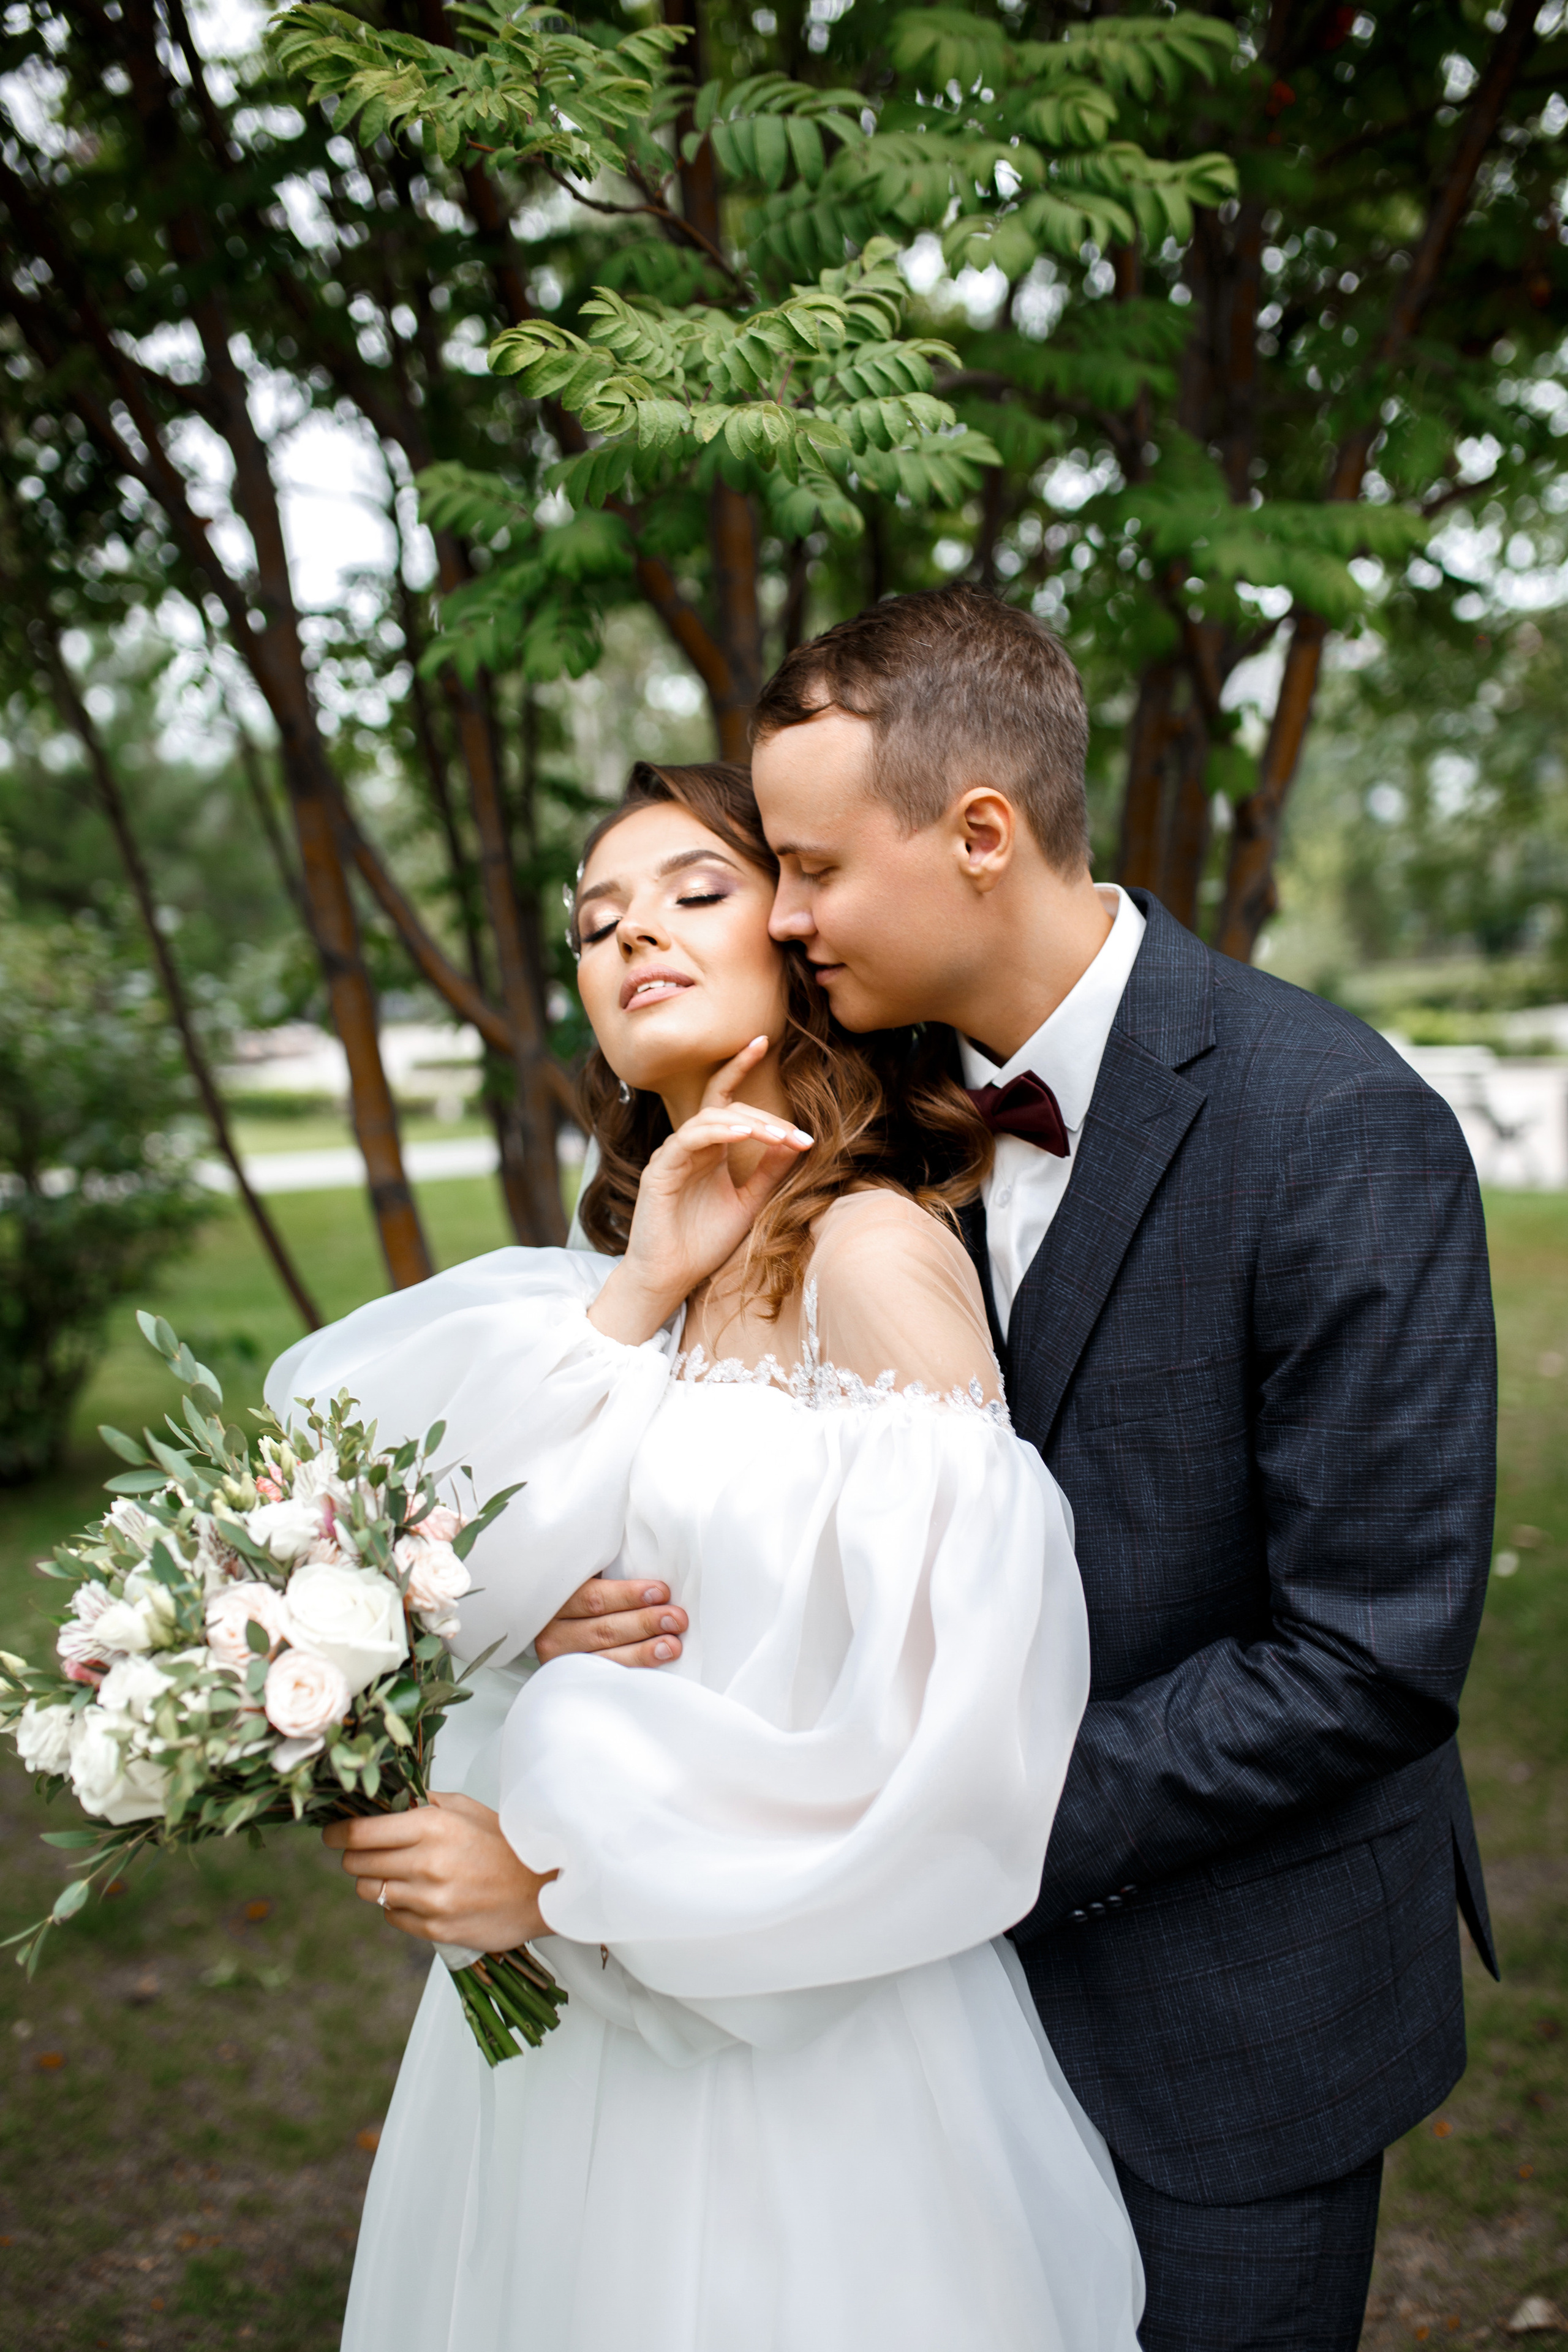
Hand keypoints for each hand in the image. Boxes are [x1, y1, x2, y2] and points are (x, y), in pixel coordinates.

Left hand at [322, 1791, 555, 1948]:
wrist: (543, 1890)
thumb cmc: (506, 1844)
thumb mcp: (467, 1808)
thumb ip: (423, 1802)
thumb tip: (384, 1799)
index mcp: (432, 1826)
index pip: (360, 1832)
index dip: (337, 1832)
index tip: (332, 1832)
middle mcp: (426, 1864)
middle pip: (356, 1864)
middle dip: (355, 1856)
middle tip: (365, 1851)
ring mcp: (430, 1901)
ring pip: (370, 1892)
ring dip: (376, 1882)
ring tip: (398, 1873)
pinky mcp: (435, 1930)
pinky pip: (392, 1917)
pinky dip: (398, 1906)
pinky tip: (419, 1894)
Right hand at [535, 1575, 686, 1668]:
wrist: (548, 1635)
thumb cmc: (581, 1597)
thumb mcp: (585, 1578)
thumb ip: (606, 1571)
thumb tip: (649, 1563)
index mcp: (556, 1599)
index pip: (592, 1598)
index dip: (628, 1596)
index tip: (661, 1592)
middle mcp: (553, 1633)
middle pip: (603, 1630)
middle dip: (644, 1623)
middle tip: (677, 1618)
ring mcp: (561, 1661)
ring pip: (605, 1658)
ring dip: (643, 1652)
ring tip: (672, 1645)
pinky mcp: (572, 1681)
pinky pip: (605, 1679)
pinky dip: (632, 1672)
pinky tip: (655, 1667)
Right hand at [588, 1036, 811, 1345]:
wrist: (671, 1278)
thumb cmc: (704, 1242)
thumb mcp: (749, 1202)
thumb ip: (769, 1172)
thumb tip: (797, 1141)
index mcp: (710, 1149)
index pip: (725, 1097)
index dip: (740, 1066)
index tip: (765, 1041)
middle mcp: (689, 1146)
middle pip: (727, 1108)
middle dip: (767, 1120)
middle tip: (798, 1137)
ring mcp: (672, 1155)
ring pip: (710, 1119)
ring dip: (749, 1124)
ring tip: (778, 1137)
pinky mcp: (660, 1171)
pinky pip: (688, 1139)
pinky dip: (717, 1133)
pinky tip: (743, 1135)